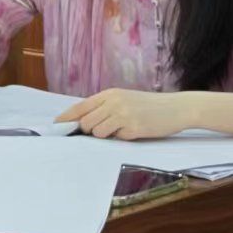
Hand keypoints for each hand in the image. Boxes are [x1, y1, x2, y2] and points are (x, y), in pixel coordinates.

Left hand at [57, 89, 190, 140]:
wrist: (177, 108)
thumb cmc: (149, 105)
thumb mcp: (124, 99)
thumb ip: (105, 107)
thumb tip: (83, 122)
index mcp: (109, 94)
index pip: (80, 107)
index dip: (66, 118)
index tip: (56, 126)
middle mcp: (113, 102)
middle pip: (86, 122)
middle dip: (88, 131)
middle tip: (102, 131)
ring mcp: (123, 115)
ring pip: (98, 132)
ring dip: (105, 135)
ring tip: (121, 129)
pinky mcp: (134, 128)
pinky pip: (117, 138)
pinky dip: (122, 138)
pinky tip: (135, 131)